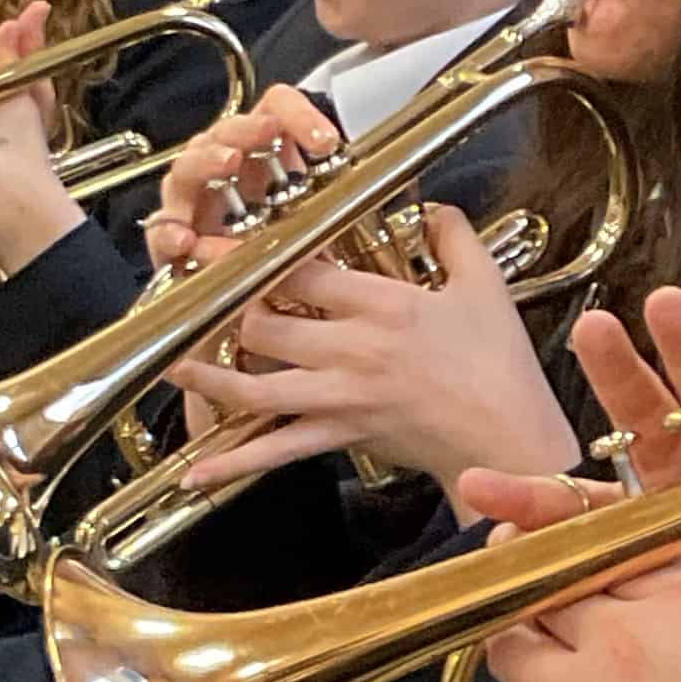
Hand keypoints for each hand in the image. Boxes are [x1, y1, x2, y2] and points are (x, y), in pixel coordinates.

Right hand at [144, 87, 344, 271]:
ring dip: (206, 162)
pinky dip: (169, 232)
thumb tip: (361, 188)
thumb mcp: (317, 232)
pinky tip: (185, 240)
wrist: (253, 318)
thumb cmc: (285, 265)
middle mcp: (223, 171)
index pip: (275, 111)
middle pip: (225, 132)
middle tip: (265, 133)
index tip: (326, 142)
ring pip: (186, 169)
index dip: (298, 114)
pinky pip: (161, 229)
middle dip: (245, 129)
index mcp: (264, 157)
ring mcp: (192, 204)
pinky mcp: (170, 243)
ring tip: (227, 163)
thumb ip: (331, 206)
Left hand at [178, 203, 577, 491]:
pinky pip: (279, 449)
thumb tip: (434, 209)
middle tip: (190, 297)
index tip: (220, 242)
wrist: (510, 438)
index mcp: (383, 304)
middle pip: (263, 322)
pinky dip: (234, 462)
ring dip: (207, 378)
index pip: (301, 269)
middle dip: (222, 310)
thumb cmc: (501, 367)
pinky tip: (196, 472)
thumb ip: (454, 238)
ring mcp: (343, 396)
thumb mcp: (486, 287)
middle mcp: (353, 348)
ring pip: (256, 386)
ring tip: (170, 366)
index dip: (253, 255)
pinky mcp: (344, 434)